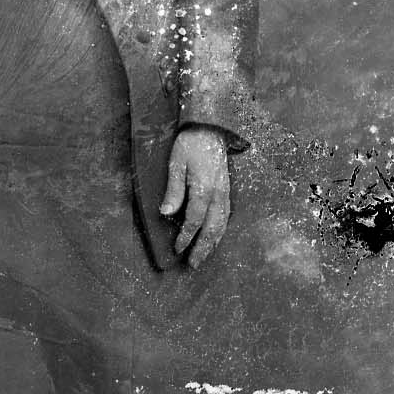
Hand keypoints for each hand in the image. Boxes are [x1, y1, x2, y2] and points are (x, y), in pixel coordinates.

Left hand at [160, 126, 230, 267]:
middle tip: (193, 265)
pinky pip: (226, 217)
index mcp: (204, 188)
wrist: (211, 128)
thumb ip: (173, 189)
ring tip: (204, 257)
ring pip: (221, 225)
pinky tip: (214, 238)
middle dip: (202, 248)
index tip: (177, 249)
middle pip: (211, 228)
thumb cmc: (190, 143)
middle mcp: (218, 194)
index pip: (194, 220)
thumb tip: (165, 213)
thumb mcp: (176, 163)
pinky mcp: (227, 191)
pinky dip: (220, 231)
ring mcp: (225, 193)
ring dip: (212, 243)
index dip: (186, 237)